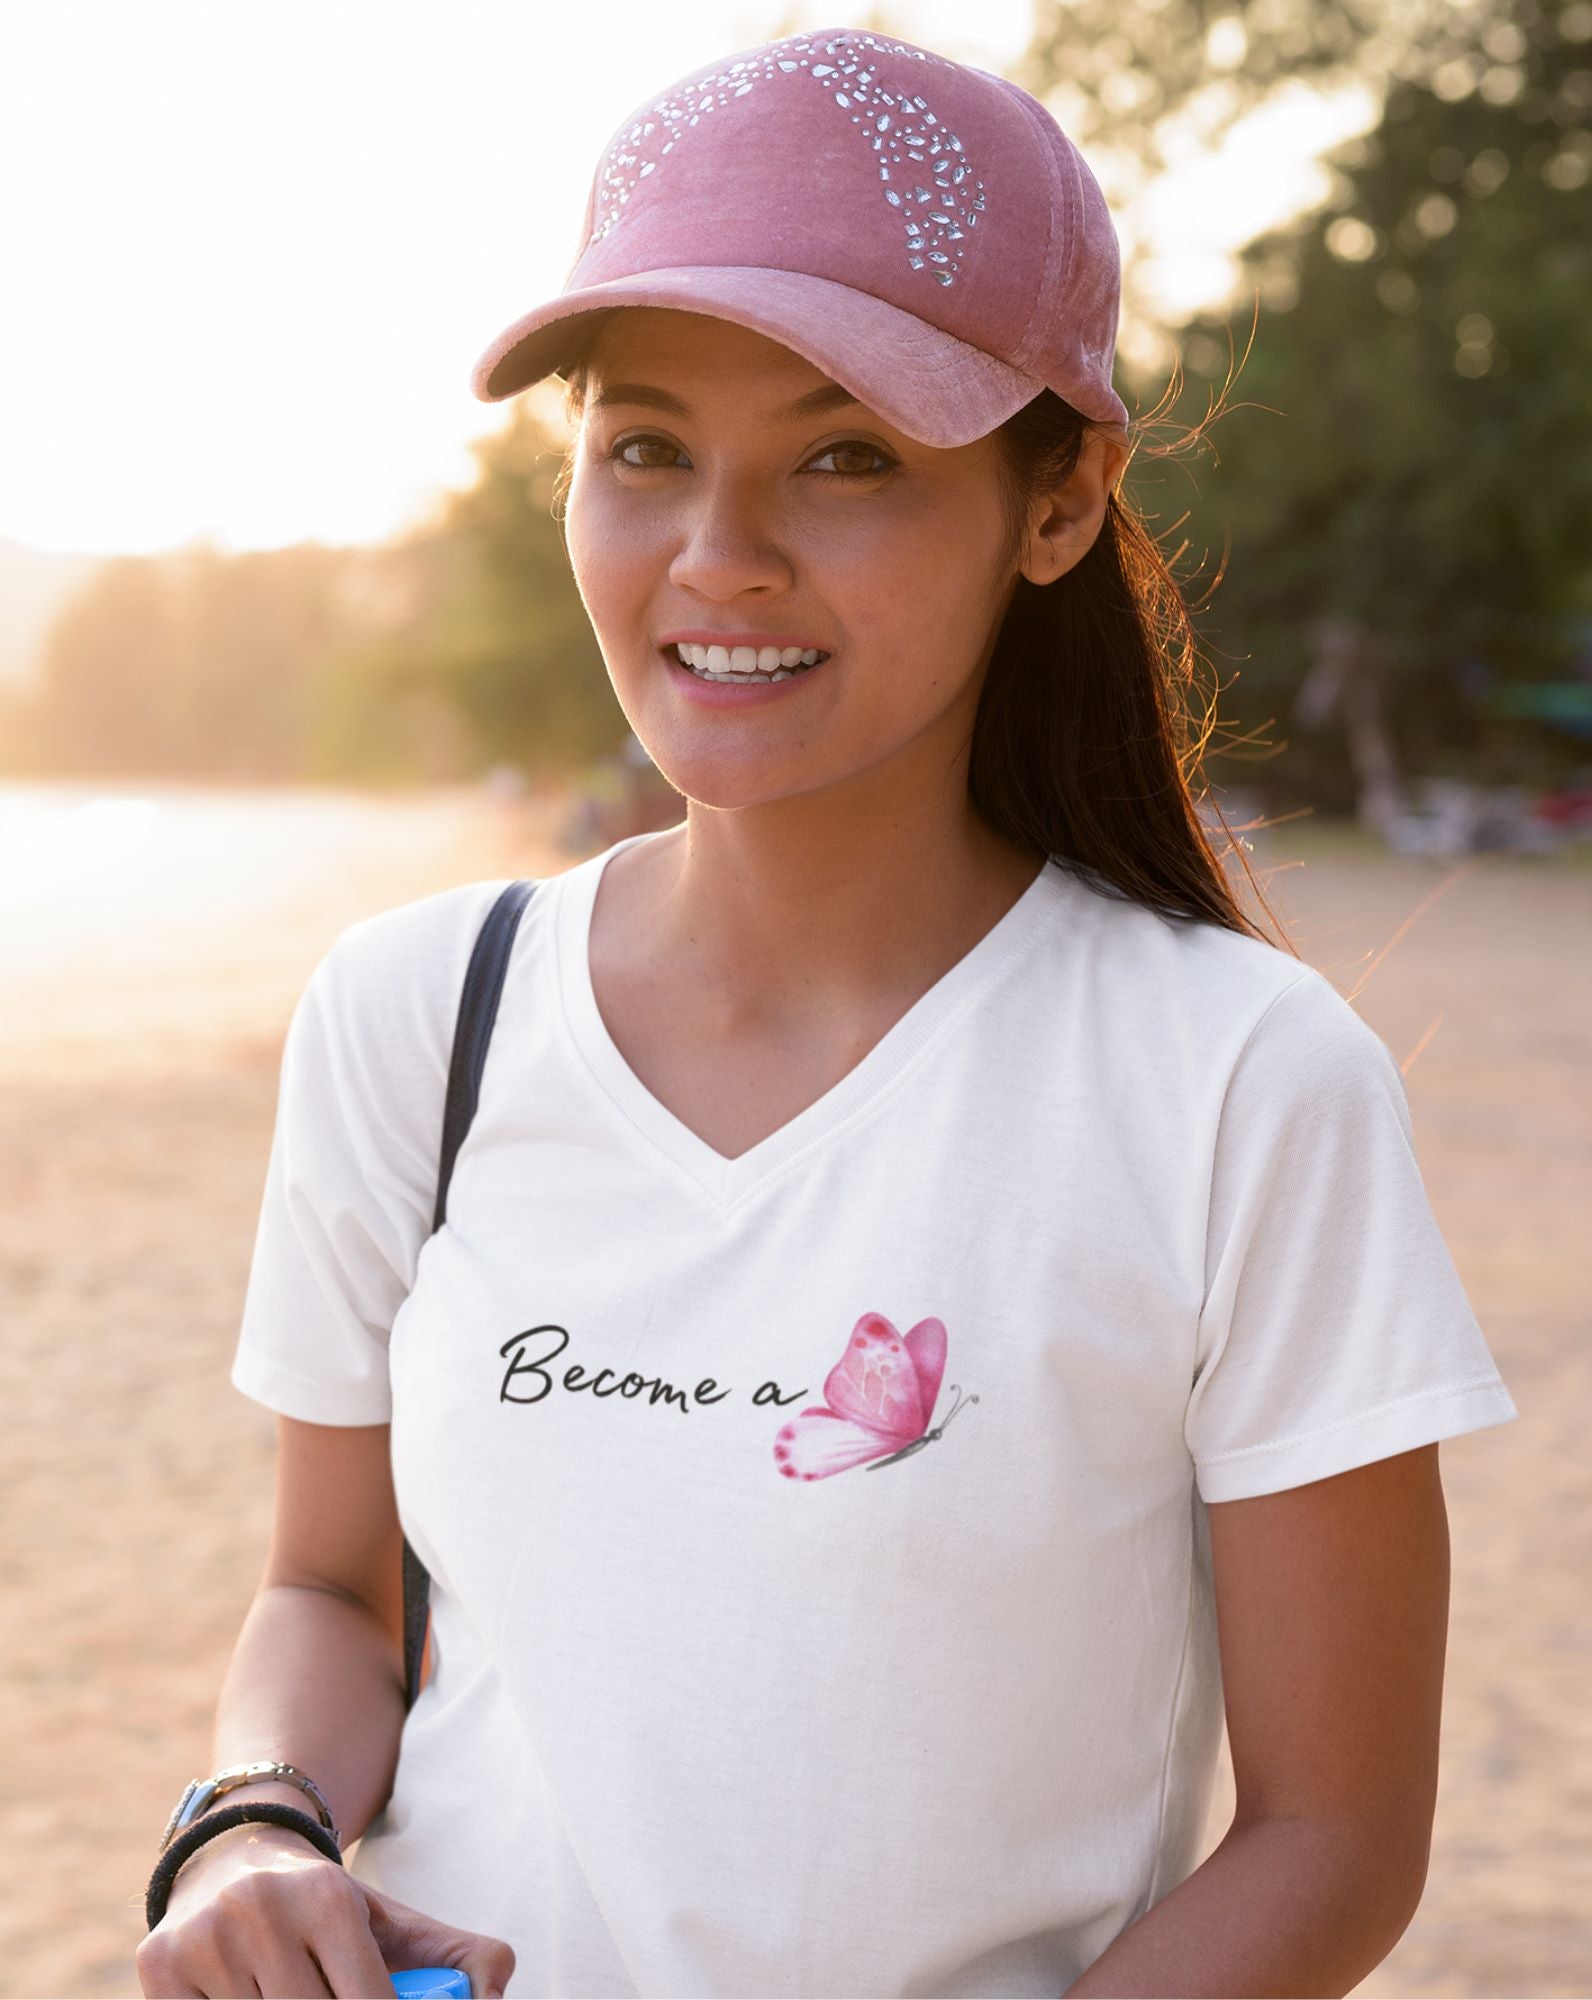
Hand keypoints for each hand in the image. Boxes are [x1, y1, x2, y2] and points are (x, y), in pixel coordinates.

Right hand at [136, 1823, 515, 1998]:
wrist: (237, 1856)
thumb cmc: (329, 1911)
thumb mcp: (396, 1924)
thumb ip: (463, 1961)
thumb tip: (498, 1996)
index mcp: (329, 1897)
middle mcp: (261, 1910)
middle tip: (334, 1999)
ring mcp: (204, 1940)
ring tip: (298, 1987)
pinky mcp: (158, 1967)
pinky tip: (252, 1994)